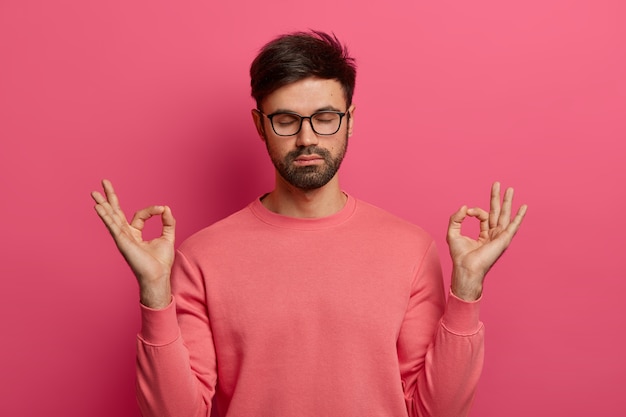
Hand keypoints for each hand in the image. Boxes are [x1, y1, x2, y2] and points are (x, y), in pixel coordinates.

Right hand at [91, 179, 174, 308]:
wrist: (158, 276)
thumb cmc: (161, 262)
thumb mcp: (168, 237)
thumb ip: (168, 222)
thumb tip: (167, 208)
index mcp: (135, 233)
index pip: (139, 215)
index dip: (152, 210)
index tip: (162, 210)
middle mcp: (126, 234)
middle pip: (115, 212)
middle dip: (110, 197)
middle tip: (104, 182)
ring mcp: (122, 238)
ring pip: (111, 218)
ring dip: (103, 205)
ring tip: (94, 193)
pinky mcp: (122, 242)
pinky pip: (113, 226)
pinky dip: (106, 216)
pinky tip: (99, 207)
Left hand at [446, 182, 526, 300]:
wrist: (466, 267)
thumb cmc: (459, 255)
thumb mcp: (453, 232)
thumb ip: (456, 218)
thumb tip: (464, 207)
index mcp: (483, 234)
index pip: (482, 215)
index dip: (475, 211)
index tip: (467, 212)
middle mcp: (493, 235)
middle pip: (497, 212)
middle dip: (497, 198)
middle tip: (498, 183)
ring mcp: (499, 237)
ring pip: (504, 215)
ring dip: (507, 201)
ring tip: (510, 189)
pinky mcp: (503, 239)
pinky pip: (513, 226)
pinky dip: (519, 216)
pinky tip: (524, 207)